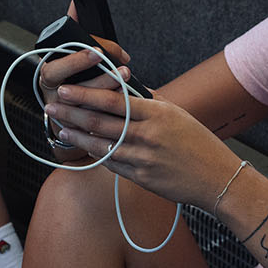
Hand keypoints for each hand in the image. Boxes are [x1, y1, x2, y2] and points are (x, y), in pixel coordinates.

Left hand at [43, 81, 238, 206]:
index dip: (85, 94)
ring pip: (100, 145)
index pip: (113, 101)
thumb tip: (127, 92)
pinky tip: (84, 148)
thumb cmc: (198, 143)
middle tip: (52, 106)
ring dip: (77, 136)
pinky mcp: (141, 177)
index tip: (67, 89)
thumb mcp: (177, 115)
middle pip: (100, 122)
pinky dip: (96, 154)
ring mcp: (142, 158)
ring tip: (60, 128)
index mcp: (156, 113)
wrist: (216, 178)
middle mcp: (146, 135)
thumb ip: (150, 103)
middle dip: (71, 113)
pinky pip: (112, 163)